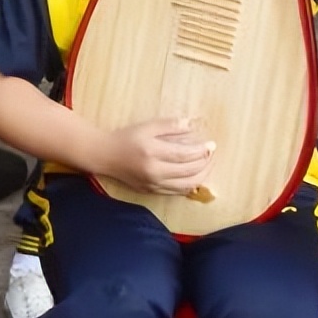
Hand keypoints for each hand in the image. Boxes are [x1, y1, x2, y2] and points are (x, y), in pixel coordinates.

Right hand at [99, 117, 214, 195]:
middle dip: (205, 163)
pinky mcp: (152, 192)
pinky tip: (194, 176)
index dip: (201, 150)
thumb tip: (191, 125)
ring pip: (186, 186)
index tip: (211, 145)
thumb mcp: (146, 126)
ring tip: (206, 165)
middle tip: (211, 154)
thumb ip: (168, 125)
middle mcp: (154, 172)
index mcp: (153, 153)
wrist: (105, 156)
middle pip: (189, 172)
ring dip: (201, 176)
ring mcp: (153, 184)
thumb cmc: (126, 138)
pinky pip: (177, 192)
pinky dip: (190, 185)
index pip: (185, 154)